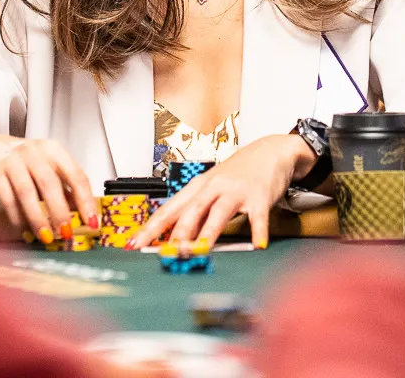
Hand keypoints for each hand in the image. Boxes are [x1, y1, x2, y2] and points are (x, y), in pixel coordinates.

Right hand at [0, 135, 98, 242]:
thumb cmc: (24, 163)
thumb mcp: (47, 169)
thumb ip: (65, 189)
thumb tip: (83, 216)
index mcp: (53, 150)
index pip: (76, 175)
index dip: (85, 200)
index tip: (91, 221)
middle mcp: (33, 152)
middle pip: (50, 183)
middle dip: (60, 211)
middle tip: (67, 232)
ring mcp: (11, 161)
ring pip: (27, 193)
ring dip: (38, 218)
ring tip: (46, 237)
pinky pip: (7, 198)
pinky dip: (17, 218)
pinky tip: (24, 230)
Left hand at [128, 135, 313, 249]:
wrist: (269, 151)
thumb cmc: (237, 173)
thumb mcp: (212, 187)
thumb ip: (196, 212)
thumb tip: (175, 240)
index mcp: (198, 187)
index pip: (170, 209)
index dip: (152, 227)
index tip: (135, 244)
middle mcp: (214, 187)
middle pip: (191, 211)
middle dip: (179, 232)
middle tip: (169, 252)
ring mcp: (236, 191)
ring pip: (218, 212)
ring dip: (209, 232)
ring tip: (201, 250)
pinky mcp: (259, 197)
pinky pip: (257, 217)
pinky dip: (258, 232)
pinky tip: (257, 245)